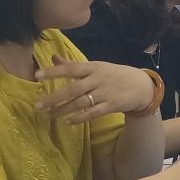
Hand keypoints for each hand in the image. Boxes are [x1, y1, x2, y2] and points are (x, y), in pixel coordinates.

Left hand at [35, 56, 155, 123]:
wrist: (141, 85)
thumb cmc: (114, 75)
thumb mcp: (96, 66)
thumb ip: (73, 64)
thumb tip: (52, 58)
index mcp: (93, 67)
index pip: (71, 68)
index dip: (54, 71)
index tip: (37, 76)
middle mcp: (98, 79)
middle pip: (73, 89)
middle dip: (54, 98)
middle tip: (38, 105)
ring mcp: (106, 93)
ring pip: (81, 103)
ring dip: (63, 110)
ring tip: (49, 115)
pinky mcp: (112, 105)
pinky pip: (93, 113)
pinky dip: (80, 118)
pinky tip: (69, 122)